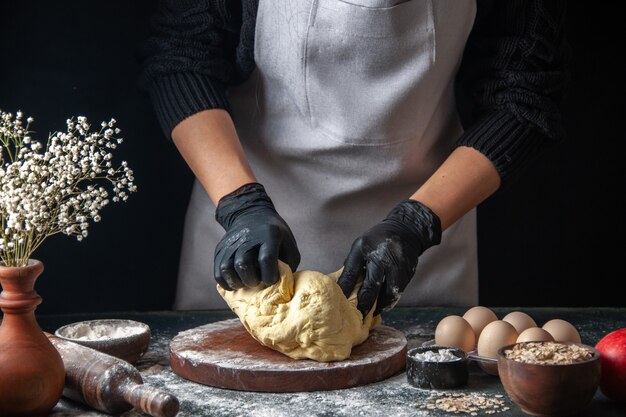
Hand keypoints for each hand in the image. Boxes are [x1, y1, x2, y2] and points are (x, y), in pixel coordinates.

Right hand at [214, 183, 299, 289]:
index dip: (270, 275)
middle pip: (243, 264)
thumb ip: (287, 265)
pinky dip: (225, 282)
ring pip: (227, 268)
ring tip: (245, 284)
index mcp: (269, 235)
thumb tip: (280, 287)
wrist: (252, 214)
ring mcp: (231, 242)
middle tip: (257, 283)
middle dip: (251, 280)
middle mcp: (247, 237)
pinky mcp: (221, 249)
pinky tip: (235, 283)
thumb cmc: (274, 235)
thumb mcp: (288, 245)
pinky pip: (218, 271)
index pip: (266, 258)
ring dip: (237, 282)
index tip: (271, 280)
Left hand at [337, 200, 441, 316]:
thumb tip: (341, 285)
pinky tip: (383, 304)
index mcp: (366, 249)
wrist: (406, 231)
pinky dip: (390, 299)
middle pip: (372, 286)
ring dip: (380, 304)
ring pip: (388, 293)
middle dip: (365, 302)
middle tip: (358, 313)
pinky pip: (398, 291)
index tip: (340, 301)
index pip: (352, 272)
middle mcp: (383, 257)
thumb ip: (353, 264)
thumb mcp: (361, 245)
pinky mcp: (408, 273)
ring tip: (372, 313)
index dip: (345, 287)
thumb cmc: (378, 239)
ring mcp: (398, 266)